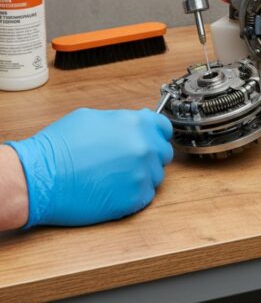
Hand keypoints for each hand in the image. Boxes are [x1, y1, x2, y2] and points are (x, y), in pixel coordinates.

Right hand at [5, 108, 172, 227]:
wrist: (39, 178)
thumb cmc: (58, 148)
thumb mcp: (91, 118)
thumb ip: (121, 120)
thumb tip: (135, 121)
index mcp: (136, 124)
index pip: (164, 128)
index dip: (155, 134)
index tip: (149, 140)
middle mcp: (145, 147)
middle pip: (162, 152)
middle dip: (148, 155)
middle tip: (125, 162)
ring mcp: (143, 174)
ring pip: (155, 175)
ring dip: (140, 176)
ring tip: (112, 177)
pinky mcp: (136, 198)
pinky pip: (146, 195)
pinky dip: (133, 194)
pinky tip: (112, 190)